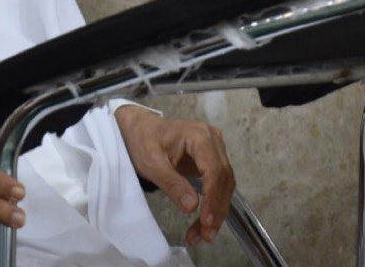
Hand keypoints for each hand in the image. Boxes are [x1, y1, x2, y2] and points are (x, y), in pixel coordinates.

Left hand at [115, 106, 234, 246]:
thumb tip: (192, 207)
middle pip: (223, 179)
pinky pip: (218, 184)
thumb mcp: (151, 163)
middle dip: (216, 210)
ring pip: (224, 185)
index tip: (206, 221)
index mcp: (199, 135)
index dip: (213, 198)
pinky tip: (204, 222)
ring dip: (216, 211)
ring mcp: (215, 149)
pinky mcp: (211, 160)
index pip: (214, 170)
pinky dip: (213, 205)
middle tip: (206, 235)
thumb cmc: (142, 140)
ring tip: (203, 235)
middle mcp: (213, 140)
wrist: (140, 129)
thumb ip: (171, 183)